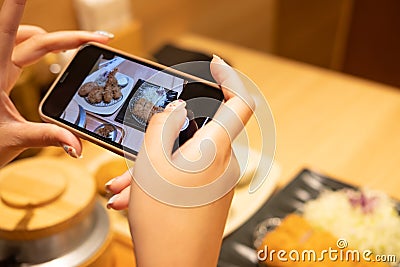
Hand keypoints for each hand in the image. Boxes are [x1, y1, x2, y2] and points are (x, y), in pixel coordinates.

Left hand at [0, 0, 111, 166]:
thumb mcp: (14, 139)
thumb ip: (48, 137)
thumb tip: (76, 143)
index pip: (9, 32)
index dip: (16, 7)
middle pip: (38, 40)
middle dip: (70, 36)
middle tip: (98, 39)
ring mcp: (2, 72)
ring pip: (31, 44)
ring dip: (54, 40)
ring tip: (80, 45)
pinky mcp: (5, 79)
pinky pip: (26, 55)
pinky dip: (44, 51)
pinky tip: (58, 57)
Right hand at [106, 55, 254, 265]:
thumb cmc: (164, 221)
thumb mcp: (151, 163)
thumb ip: (162, 125)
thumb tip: (174, 109)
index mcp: (214, 150)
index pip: (238, 103)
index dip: (229, 78)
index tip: (214, 65)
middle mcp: (223, 165)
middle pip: (193, 136)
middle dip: (159, 143)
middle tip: (132, 160)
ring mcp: (218, 183)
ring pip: (183, 160)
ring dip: (152, 169)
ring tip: (124, 188)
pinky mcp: (210, 199)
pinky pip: (186, 179)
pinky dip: (162, 183)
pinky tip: (134, 199)